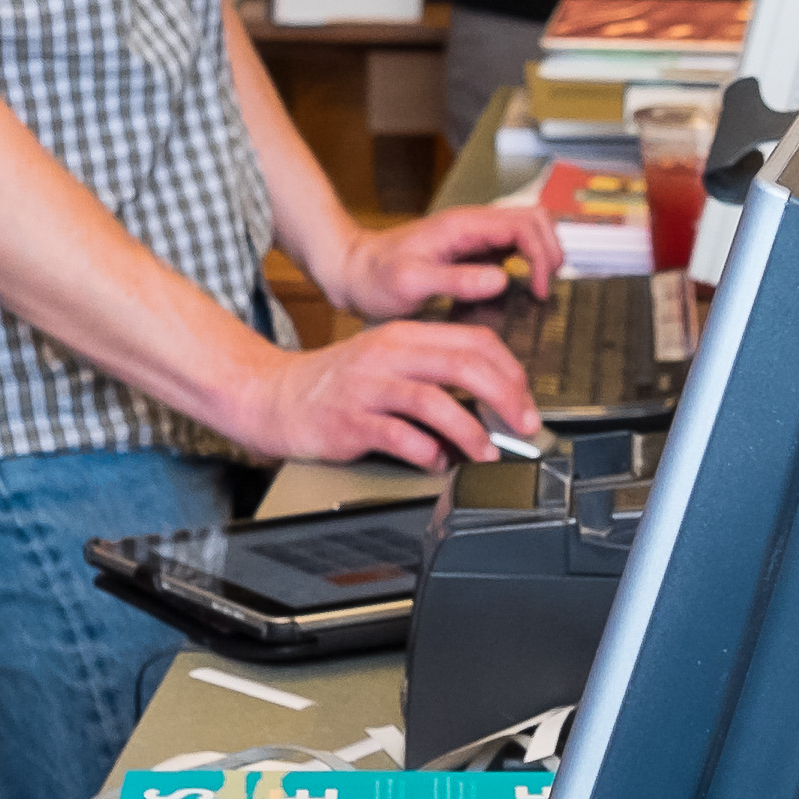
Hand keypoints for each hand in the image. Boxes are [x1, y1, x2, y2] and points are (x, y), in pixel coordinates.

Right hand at [227, 316, 540, 469]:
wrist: (272, 396)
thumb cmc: (335, 385)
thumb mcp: (387, 362)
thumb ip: (434, 375)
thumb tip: (485, 404)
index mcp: (405, 336)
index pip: (475, 341)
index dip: (510, 371)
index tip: (525, 401)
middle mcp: (389, 354)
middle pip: (464, 365)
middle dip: (505, 398)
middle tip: (523, 426)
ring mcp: (369, 386)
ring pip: (435, 400)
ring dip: (471, 431)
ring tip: (486, 452)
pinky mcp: (350, 419)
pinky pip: (399, 435)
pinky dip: (426, 452)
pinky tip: (435, 462)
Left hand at [314, 198, 559, 322]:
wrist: (353, 272)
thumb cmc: (376, 277)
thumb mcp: (411, 283)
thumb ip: (455, 280)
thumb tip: (501, 279)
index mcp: (463, 226)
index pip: (524, 225)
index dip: (541, 256)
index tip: (538, 290)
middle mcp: (473, 224)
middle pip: (536, 219)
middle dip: (551, 250)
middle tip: (545, 287)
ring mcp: (474, 235)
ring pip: (528, 229)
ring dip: (543, 253)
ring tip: (539, 287)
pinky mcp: (471, 249)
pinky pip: (513, 246)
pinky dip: (528, 261)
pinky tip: (521, 286)